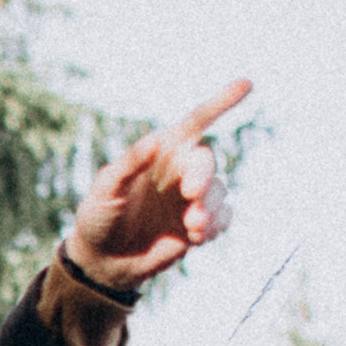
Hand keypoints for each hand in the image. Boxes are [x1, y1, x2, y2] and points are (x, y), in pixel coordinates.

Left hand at [69, 78, 251, 293]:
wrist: (102, 261)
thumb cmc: (98, 217)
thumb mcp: (106, 189)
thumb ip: (129, 165)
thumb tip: (155, 141)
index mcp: (161, 152)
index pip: (195, 122)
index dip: (221, 102)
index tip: (247, 84)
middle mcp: (180, 171)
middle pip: (206, 162)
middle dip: (203, 177)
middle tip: (190, 195)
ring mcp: (191, 199)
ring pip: (219, 192)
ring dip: (210, 208)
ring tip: (192, 227)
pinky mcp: (198, 226)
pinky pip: (223, 219)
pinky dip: (216, 226)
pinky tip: (197, 237)